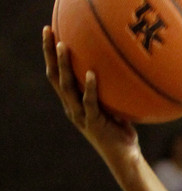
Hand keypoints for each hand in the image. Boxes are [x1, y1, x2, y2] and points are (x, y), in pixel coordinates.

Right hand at [42, 26, 138, 155]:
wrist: (125, 158)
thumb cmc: (122, 133)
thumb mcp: (115, 107)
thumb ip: (113, 91)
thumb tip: (125, 67)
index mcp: (73, 103)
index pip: (57, 75)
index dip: (50, 55)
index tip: (50, 32)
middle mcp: (72, 108)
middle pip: (55, 76)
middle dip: (49, 53)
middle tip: (48, 31)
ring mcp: (81, 116)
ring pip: (67, 87)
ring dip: (64, 66)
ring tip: (63, 46)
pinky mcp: (94, 123)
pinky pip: (90, 102)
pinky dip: (90, 88)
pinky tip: (91, 73)